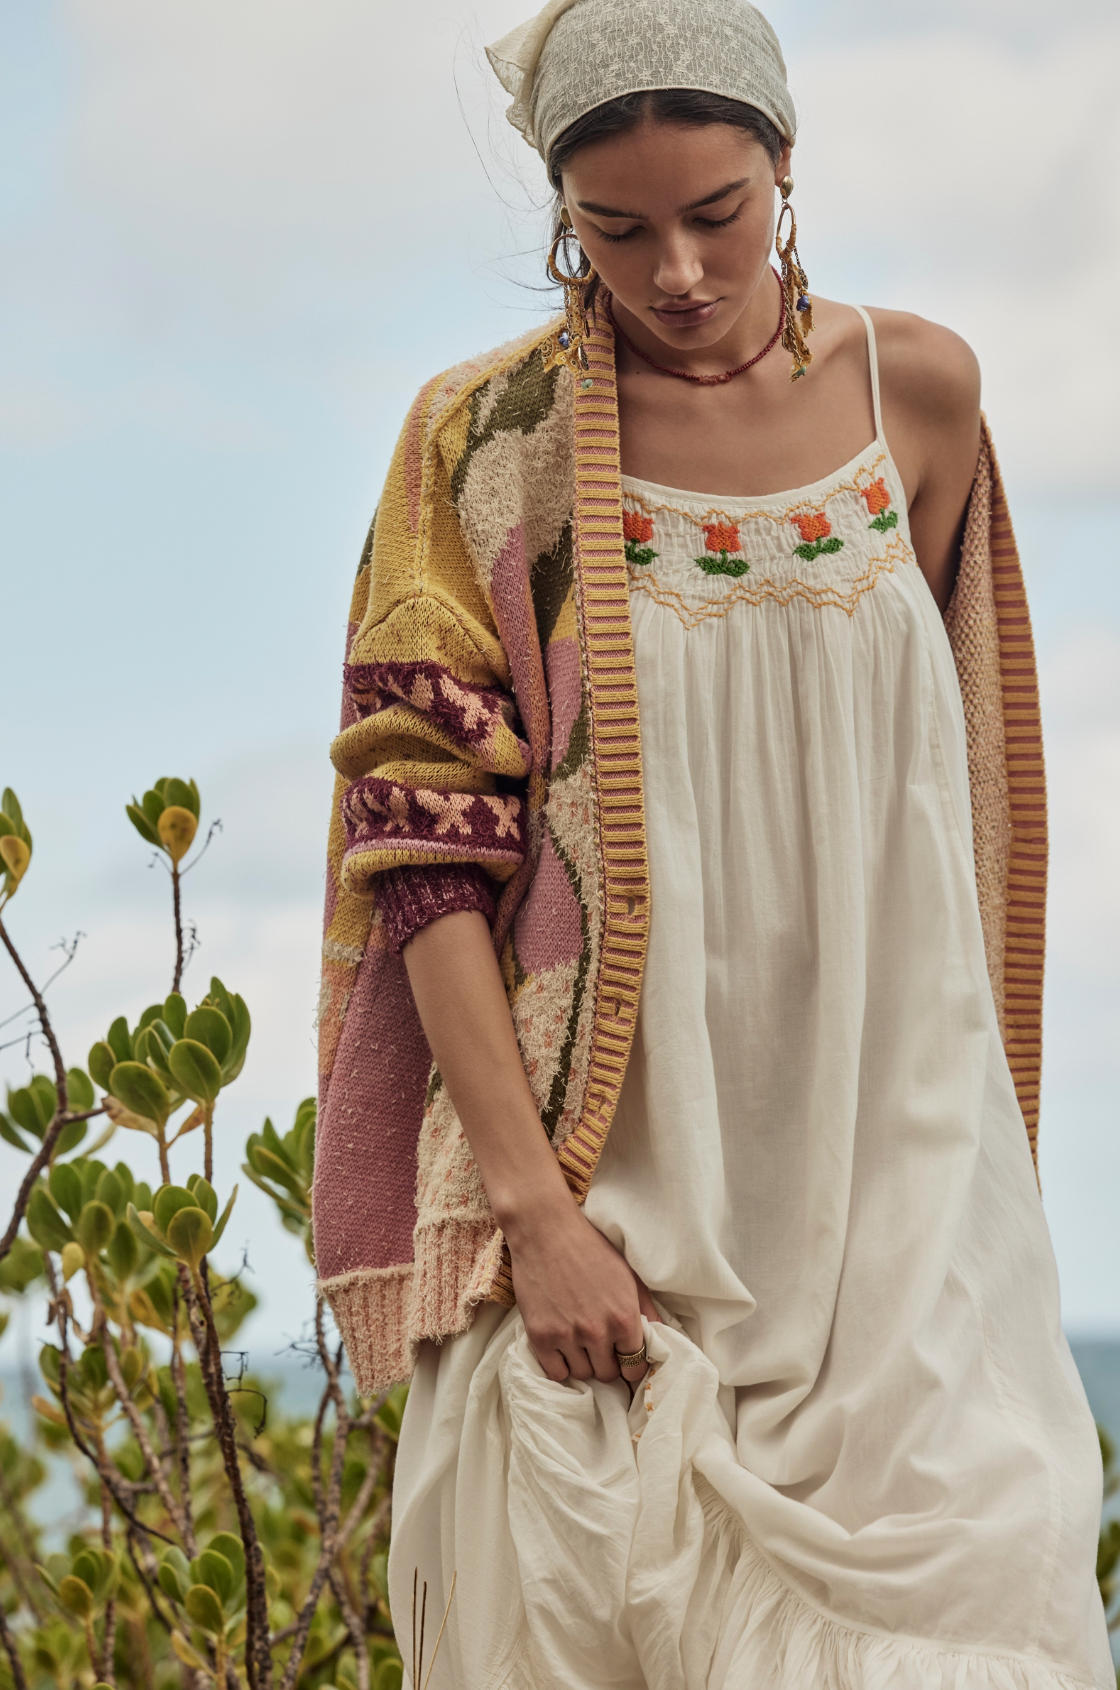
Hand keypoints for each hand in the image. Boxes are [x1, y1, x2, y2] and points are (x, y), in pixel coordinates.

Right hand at [503, 1193, 658, 1385]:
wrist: (546, 1230)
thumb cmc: (590, 1248)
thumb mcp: (628, 1275)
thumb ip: (647, 1310)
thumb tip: (661, 1336)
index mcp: (624, 1318)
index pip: (635, 1366)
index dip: (631, 1364)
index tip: (624, 1358)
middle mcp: (598, 1332)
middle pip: (608, 1374)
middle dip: (607, 1363)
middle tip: (600, 1347)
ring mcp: (567, 1336)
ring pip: (583, 1374)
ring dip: (584, 1363)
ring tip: (580, 1343)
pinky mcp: (540, 1336)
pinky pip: (556, 1372)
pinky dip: (561, 1365)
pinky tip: (563, 1348)